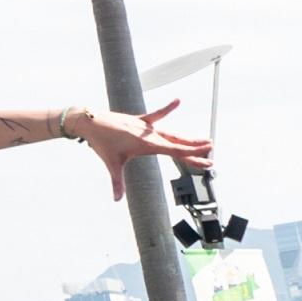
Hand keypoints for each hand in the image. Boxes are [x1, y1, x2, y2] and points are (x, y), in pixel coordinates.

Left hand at [65, 99, 211, 197]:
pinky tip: (178, 101)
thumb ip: (117, 182)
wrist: (90, 122)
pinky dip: (167, 109)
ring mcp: (145, 127)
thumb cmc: (101, 142)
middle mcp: (149, 134)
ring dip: (186, 137)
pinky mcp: (139, 120)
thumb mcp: (111, 163)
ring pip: (171, 132)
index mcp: (147, 144)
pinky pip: (156, 115)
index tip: (208, 161)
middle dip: (195, 147)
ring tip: (202, 139)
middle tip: (211, 150)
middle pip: (177, 142)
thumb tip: (117, 199)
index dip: (193, 157)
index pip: (176, 153)